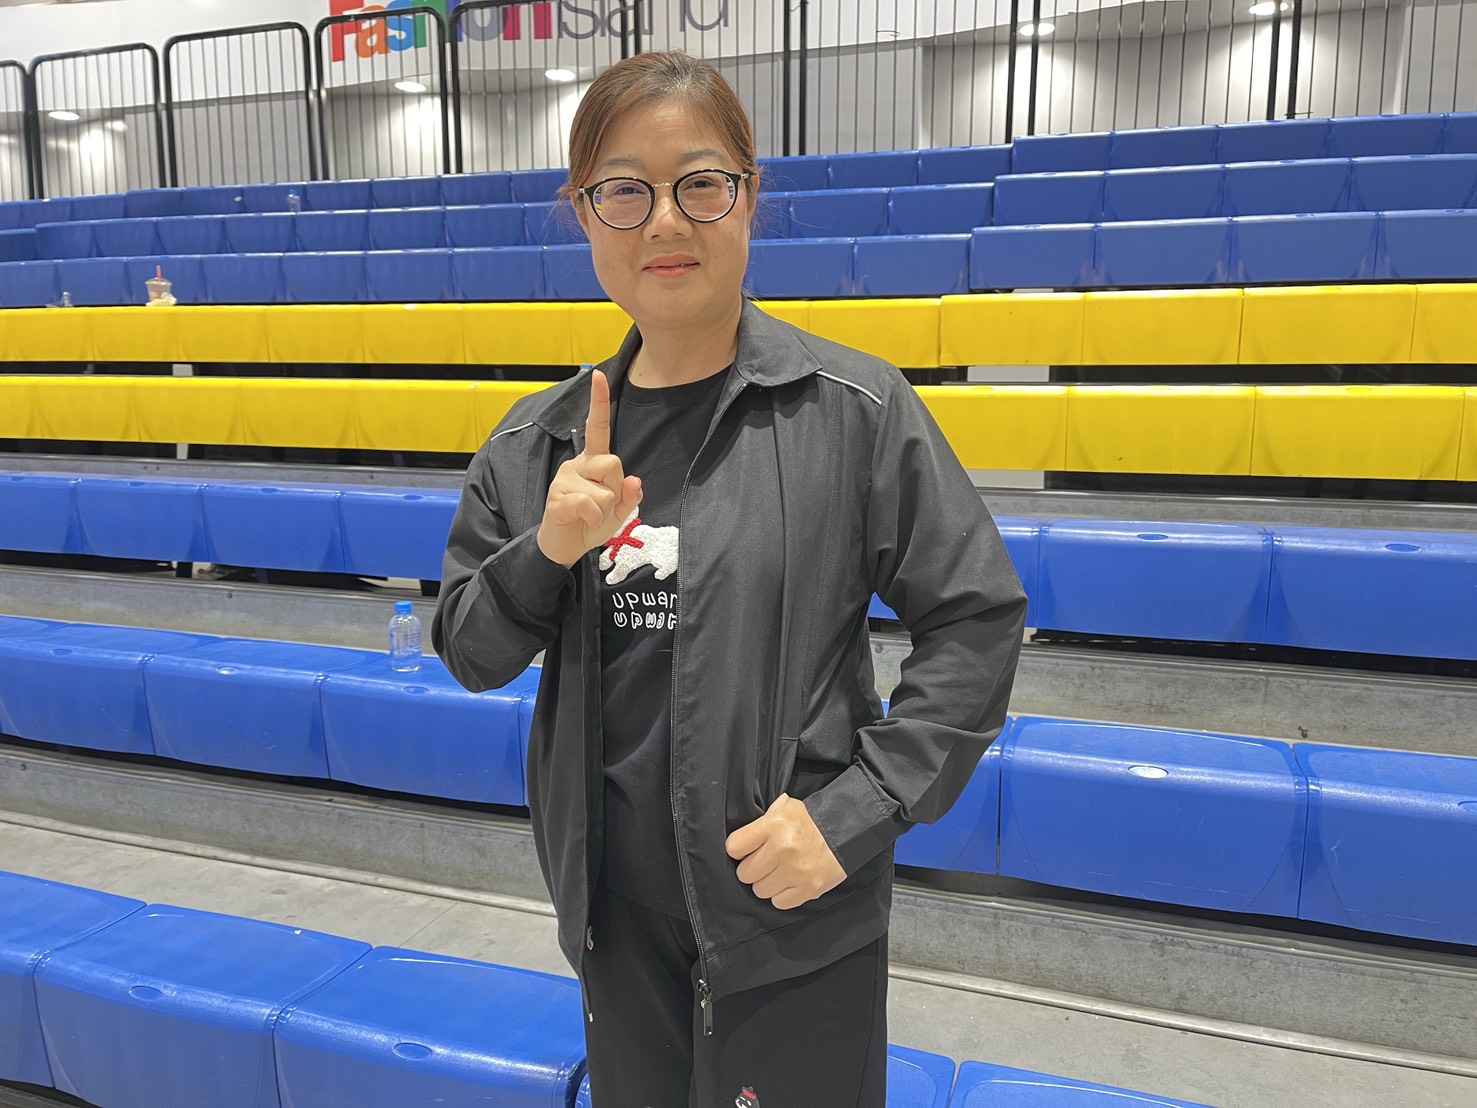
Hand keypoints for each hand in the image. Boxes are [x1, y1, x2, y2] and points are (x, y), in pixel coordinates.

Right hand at [537, 370, 642, 567]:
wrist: (564, 546)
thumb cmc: (590, 523)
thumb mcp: (619, 511)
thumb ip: (630, 495)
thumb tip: (634, 480)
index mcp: (591, 461)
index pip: (597, 428)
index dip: (598, 402)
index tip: (598, 375)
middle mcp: (576, 464)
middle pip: (613, 463)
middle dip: (616, 489)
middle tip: (602, 504)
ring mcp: (565, 480)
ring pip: (604, 489)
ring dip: (604, 508)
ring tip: (589, 514)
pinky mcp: (558, 498)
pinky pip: (590, 504)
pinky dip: (593, 517)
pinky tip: (581, 519)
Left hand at [725, 794, 846, 910]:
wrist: (844, 832)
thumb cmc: (810, 821)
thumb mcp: (784, 807)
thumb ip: (761, 820)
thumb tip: (740, 840)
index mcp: (774, 825)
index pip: (734, 847)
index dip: (739, 849)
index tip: (746, 848)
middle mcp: (783, 849)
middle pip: (745, 873)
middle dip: (751, 868)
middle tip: (764, 861)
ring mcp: (796, 872)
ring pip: (759, 890)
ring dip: (766, 882)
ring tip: (777, 871)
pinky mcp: (808, 889)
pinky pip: (779, 903)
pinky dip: (781, 895)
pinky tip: (788, 881)